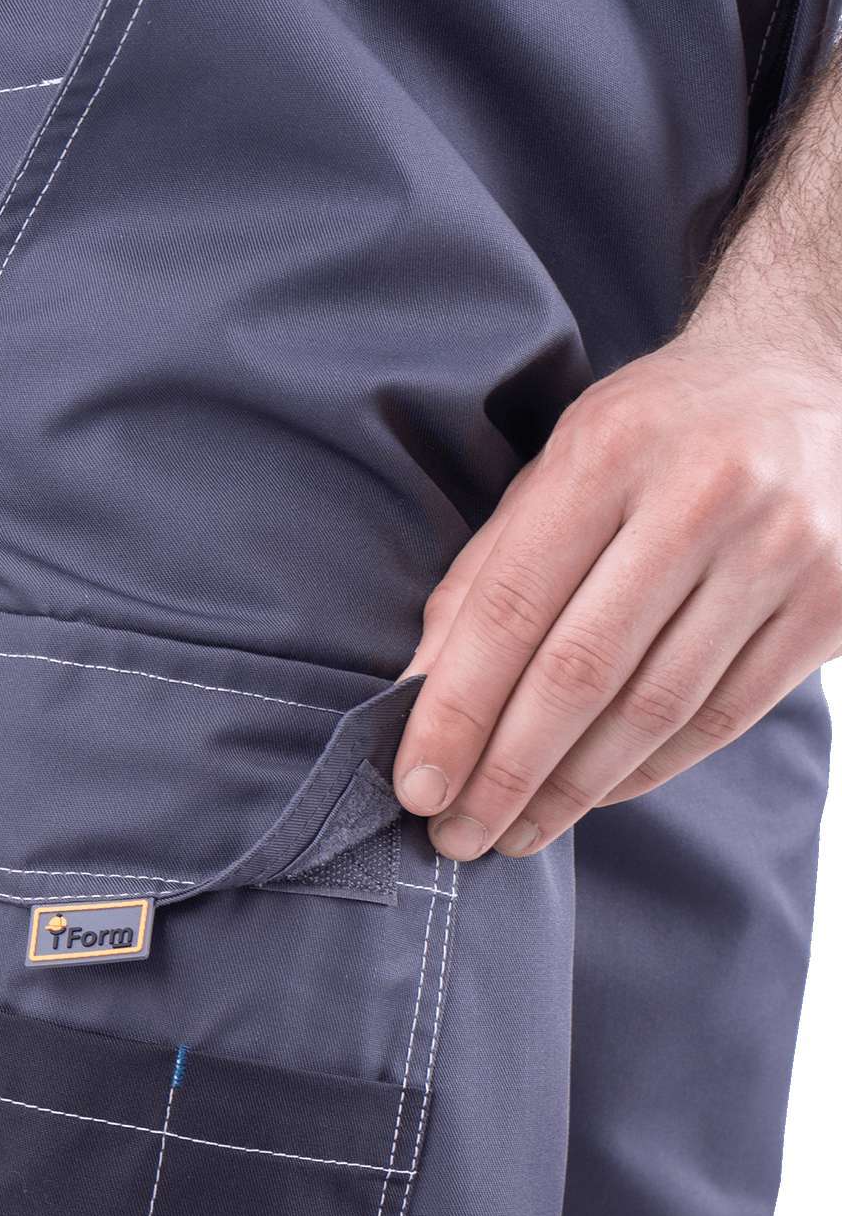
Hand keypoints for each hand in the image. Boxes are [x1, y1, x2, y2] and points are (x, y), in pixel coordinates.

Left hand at [392, 333, 841, 858]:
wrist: (804, 379)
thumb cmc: (655, 435)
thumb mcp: (557, 470)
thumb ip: (485, 578)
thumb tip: (416, 697)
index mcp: (610, 451)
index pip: (513, 609)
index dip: (458, 711)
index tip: (418, 786)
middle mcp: (703, 495)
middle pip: (582, 672)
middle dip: (506, 772)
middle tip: (457, 836)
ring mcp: (780, 551)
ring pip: (654, 709)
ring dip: (572, 791)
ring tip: (514, 832)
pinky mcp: (833, 602)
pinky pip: (720, 718)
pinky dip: (645, 771)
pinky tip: (591, 797)